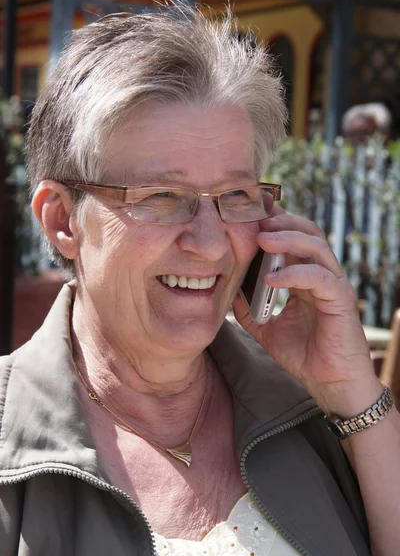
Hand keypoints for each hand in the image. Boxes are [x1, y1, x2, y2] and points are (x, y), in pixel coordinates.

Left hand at [232, 206, 381, 415]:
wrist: (329, 384)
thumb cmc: (303, 354)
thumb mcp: (266, 328)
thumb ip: (249, 308)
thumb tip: (226, 290)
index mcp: (306, 277)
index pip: (293, 238)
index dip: (274, 223)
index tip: (250, 213)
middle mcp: (322, 275)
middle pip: (308, 232)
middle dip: (281, 221)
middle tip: (255, 218)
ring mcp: (334, 285)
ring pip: (316, 246)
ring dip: (288, 239)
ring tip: (261, 238)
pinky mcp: (341, 300)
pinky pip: (320, 277)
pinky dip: (295, 274)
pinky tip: (272, 278)